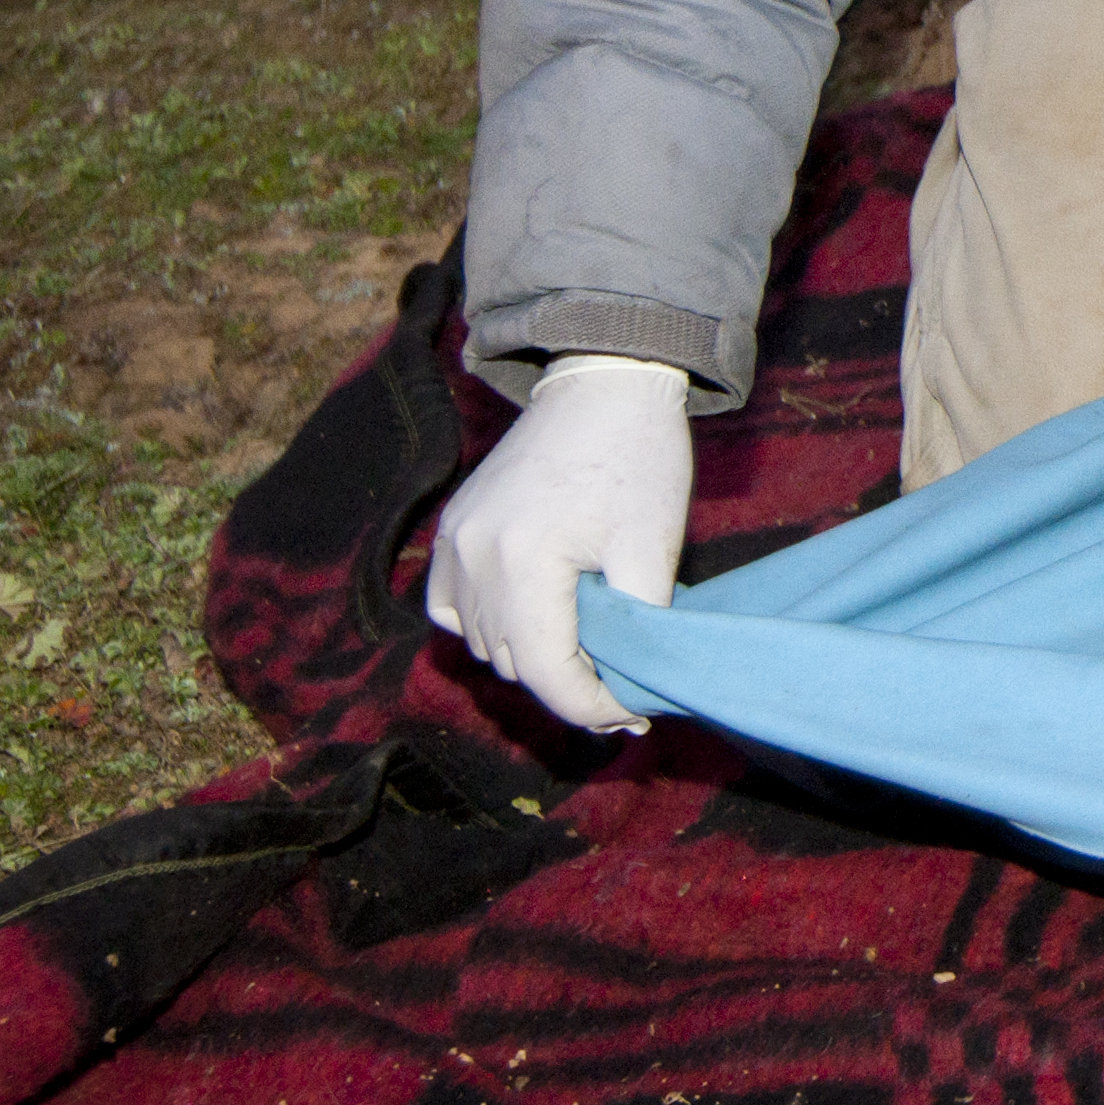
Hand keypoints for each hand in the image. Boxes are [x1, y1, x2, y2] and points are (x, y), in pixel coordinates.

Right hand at [424, 354, 691, 733]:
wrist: (605, 385)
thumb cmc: (638, 459)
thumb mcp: (651, 548)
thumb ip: (637, 624)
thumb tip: (636, 687)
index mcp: (521, 561)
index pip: (544, 668)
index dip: (588, 706)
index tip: (630, 719)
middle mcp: (472, 556)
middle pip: (512, 659)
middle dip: (566, 685)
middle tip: (622, 695)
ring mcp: (454, 541)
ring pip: (481, 639)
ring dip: (530, 657)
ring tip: (590, 659)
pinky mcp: (452, 529)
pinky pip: (452, 606)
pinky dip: (489, 625)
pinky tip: (537, 622)